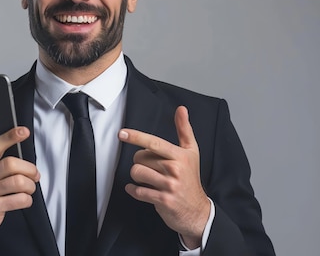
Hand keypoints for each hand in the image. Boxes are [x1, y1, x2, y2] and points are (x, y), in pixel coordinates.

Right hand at [0, 127, 39, 252]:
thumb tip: (23, 158)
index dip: (11, 137)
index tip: (24, 131)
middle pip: (11, 164)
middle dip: (29, 169)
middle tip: (35, 175)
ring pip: (18, 182)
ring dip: (30, 186)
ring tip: (29, 189)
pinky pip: (19, 199)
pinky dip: (27, 200)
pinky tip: (24, 200)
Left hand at [118, 106, 209, 248]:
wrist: (197, 210)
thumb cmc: (191, 178)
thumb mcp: (191, 152)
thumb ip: (184, 130)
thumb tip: (181, 109)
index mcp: (180, 156)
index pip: (154, 143)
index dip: (137, 137)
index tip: (122, 133)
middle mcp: (175, 170)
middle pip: (141, 158)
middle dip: (140, 161)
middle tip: (150, 167)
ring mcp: (169, 186)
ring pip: (137, 173)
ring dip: (137, 176)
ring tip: (146, 179)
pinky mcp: (163, 200)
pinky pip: (138, 191)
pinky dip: (134, 190)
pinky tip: (138, 189)